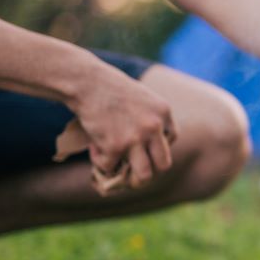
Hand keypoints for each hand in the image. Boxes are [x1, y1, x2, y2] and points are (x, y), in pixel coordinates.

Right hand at [60, 64, 176, 194]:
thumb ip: (150, 118)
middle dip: (150, 169)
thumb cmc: (110, 87)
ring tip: (118, 168)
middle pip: (164, 164)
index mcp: (164, 112)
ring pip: (143, 175)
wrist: (87, 82)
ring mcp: (136, 138)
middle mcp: (154, 127)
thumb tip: (147, 146)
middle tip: (136, 168)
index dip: (156, 144)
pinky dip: (100, 161)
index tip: (142, 143)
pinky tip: (94, 147)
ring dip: (130, 177)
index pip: (172, 139)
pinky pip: (110, 166)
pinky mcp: (115, 147)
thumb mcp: (142, 97)